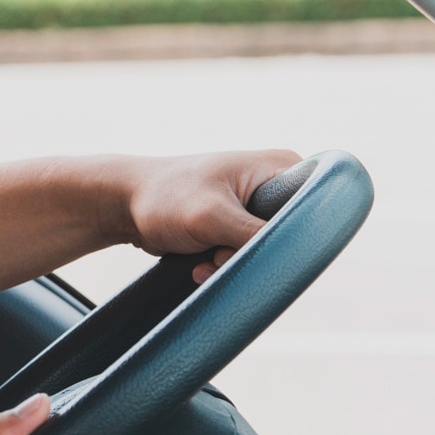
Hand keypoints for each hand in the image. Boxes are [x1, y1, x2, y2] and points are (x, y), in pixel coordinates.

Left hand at [121, 148, 301, 281]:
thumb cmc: (165, 197)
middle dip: (252, 254)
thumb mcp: (214, 216)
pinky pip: (243, 259)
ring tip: (203, 260)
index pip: (312, 208)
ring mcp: (254, 209)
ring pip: (262, 253)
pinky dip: (222, 268)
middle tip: (219, 252)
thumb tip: (293, 258)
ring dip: (232, 265)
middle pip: (285, 237)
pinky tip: (198, 267)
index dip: (291, 235)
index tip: (253, 245)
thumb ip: (256, 237)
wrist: (122, 205)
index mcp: (280, 167)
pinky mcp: (236, 229)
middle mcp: (273, 185)